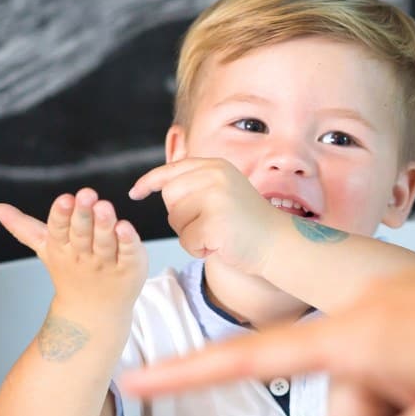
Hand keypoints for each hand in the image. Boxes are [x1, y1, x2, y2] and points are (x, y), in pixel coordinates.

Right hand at [0, 188, 147, 323]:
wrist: (93, 311)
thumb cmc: (70, 270)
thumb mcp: (45, 247)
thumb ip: (22, 226)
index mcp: (62, 246)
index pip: (59, 228)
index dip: (61, 214)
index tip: (65, 198)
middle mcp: (83, 254)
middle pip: (82, 232)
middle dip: (83, 214)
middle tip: (87, 194)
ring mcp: (107, 262)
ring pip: (105, 242)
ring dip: (104, 224)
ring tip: (105, 206)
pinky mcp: (129, 267)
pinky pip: (128, 253)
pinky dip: (128, 241)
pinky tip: (126, 227)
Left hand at [129, 158, 282, 275]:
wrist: (279, 243)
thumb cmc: (248, 223)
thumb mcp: (224, 190)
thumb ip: (197, 184)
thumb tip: (161, 185)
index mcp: (216, 166)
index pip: (172, 170)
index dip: (150, 182)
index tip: (135, 192)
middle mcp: (216, 176)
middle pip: (169, 196)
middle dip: (179, 216)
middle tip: (206, 224)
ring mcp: (216, 198)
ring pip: (175, 220)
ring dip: (190, 234)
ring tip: (216, 233)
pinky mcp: (215, 222)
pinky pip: (186, 240)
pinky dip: (198, 249)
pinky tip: (219, 246)